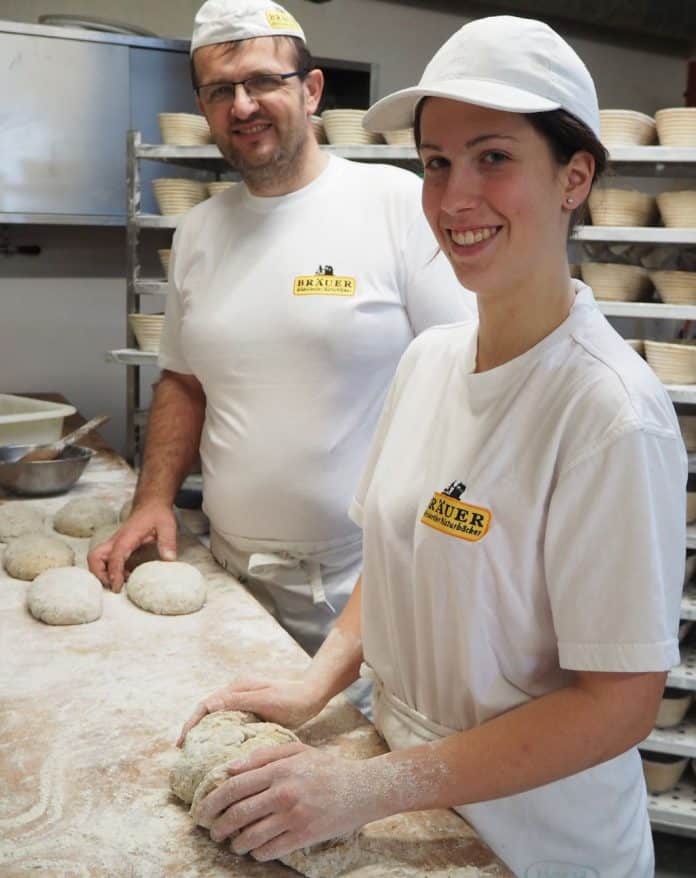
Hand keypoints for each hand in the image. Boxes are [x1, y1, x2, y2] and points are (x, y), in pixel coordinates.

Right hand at [87, 501, 176, 591]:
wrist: (151, 504)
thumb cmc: (158, 514)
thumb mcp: (167, 526)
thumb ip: (168, 542)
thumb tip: (169, 560)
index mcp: (127, 537)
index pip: (115, 557)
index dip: (114, 573)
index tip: (117, 587)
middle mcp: (116, 540)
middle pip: (94, 557)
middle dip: (98, 573)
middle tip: (112, 586)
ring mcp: (114, 543)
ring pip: (96, 558)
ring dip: (101, 572)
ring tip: (118, 584)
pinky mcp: (116, 546)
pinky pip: (105, 559)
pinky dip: (108, 570)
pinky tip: (125, 576)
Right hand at [177, 675, 325, 746]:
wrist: (313, 696)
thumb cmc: (292, 699)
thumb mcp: (265, 700)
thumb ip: (238, 702)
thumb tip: (208, 705)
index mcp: (237, 687)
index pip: (206, 705)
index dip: (191, 723)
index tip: (182, 742)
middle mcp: (237, 692)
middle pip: (208, 711)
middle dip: (194, 729)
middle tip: (183, 751)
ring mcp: (244, 701)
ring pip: (217, 718)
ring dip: (205, 733)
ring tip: (195, 754)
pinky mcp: (251, 711)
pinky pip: (229, 723)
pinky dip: (219, 735)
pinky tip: (217, 751)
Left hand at [195, 743, 383, 860]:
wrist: (363, 788)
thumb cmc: (327, 767)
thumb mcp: (296, 751)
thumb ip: (262, 756)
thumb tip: (229, 768)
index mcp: (279, 769)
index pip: (234, 786)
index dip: (212, 801)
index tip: (202, 810)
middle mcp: (283, 792)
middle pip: (237, 814)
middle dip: (217, 826)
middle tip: (212, 831)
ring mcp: (293, 816)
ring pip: (250, 836)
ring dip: (235, 843)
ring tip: (233, 842)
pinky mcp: (303, 836)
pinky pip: (268, 850)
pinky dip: (255, 853)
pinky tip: (254, 849)